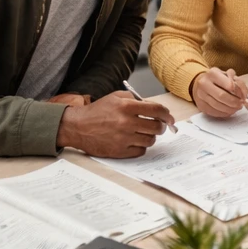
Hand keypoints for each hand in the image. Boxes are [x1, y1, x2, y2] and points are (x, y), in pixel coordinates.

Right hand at [56, 90, 173, 156]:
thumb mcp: (117, 97)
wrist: (78, 126)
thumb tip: (155, 108)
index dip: (167, 115)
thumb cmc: (98, 110)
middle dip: (161, 126)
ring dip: (151, 136)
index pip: (157, 110)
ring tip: (144, 133)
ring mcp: (123, 138)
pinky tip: (135, 141)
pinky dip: (141, 146)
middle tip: (159, 126)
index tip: (169, 118)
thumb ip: (136, 100)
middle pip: (156, 127)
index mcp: (127, 106)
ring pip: (150, 140)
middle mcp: (126, 123)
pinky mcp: (119, 151)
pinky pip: (140, 151)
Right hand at [192, 67, 247, 117]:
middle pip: (221, 96)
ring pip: (217, 106)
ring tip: (236, 108)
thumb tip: (246, 98)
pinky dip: (223, 113)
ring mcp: (201, 95)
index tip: (243, 96)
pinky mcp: (200, 105)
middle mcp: (204, 83)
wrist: (201, 83)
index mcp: (213, 73)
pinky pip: (213, 112)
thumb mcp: (229, 75)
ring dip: (230, 109)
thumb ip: (239, 84)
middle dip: (234, 102)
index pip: (227, 84)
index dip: (237, 92)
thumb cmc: (219, 79)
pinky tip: (228, 111)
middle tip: (241, 104)